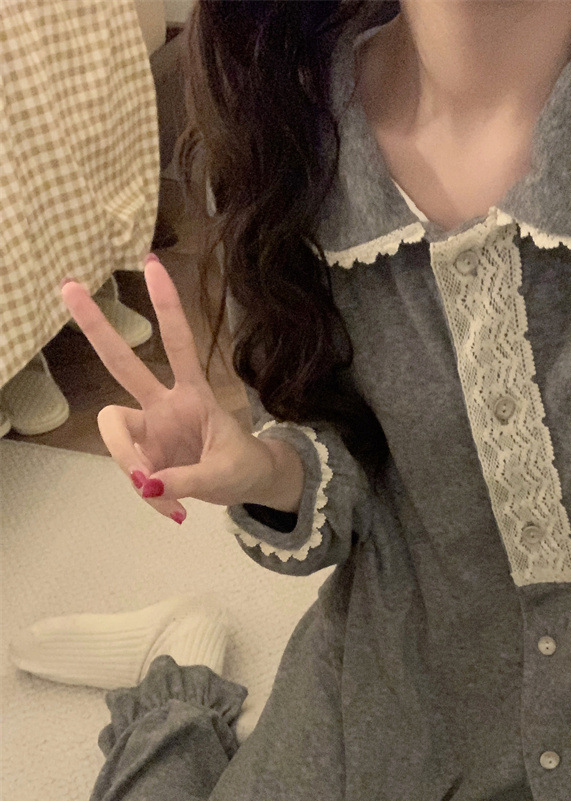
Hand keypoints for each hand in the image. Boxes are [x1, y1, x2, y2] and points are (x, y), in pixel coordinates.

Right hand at [60, 257, 274, 522]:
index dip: (167, 308)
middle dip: (96, 328)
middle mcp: (164, 404)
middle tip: (68, 285)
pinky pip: (134, 475)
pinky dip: (151, 498)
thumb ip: (186, 479)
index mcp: (193, 394)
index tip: (151, 265)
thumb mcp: (226, 473)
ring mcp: (150, 429)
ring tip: (171, 504)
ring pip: (115, 433)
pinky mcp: (145, 454)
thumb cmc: (243, 466)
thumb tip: (147, 485)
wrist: (249, 485)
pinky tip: (175, 513)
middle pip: (122, 363)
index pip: (179, 345)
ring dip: (132, 467)